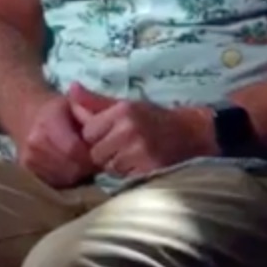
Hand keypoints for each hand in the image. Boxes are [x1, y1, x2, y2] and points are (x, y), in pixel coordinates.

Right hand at [17, 92, 96, 188]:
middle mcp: (34, 143)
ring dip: (77, 175)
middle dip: (87, 167)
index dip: (91, 154)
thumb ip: (91, 113)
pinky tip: (69, 168)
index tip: (100, 152)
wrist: (26, 114)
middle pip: (71, 168)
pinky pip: (53, 184)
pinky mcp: (26, 171)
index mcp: (47, 123)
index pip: (74, 149)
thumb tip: (111, 123)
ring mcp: (28, 160)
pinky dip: (65, 179)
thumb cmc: (57, 110)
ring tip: (82, 163)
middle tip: (94, 161)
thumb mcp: (75, 104)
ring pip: (63, 179)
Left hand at [67, 82, 214, 180]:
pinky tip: (142, 166)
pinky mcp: (149, 169)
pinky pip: (124, 178)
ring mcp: (140, 150)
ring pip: (108, 167)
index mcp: (123, 110)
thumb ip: (96, 102)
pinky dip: (130, 175)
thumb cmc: (155, 120)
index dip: (98, 137)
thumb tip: (71, 88)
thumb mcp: (126, 106)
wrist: (194, 136)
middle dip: (106, 153)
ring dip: (118, 166)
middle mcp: (130, 128)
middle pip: (96, 152)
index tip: (113, 135)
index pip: (88, 131)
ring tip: (134, 157)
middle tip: (125, 148)